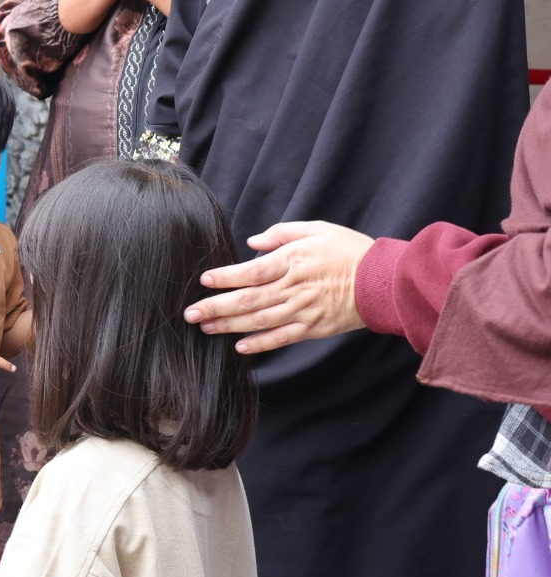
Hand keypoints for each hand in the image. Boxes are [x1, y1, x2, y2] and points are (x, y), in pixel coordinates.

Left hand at [184, 220, 375, 353]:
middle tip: (190, 313)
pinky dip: (260, 344)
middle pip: (247, 300)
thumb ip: (282, 234)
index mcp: (292, 261)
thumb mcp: (317, 230)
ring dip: (229, 325)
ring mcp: (303, 311)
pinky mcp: (314, 328)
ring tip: (205, 327)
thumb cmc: (349, 250)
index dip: (224, 277)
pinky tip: (239, 347)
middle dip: (215, 307)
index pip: (250, 272)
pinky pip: (282, 338)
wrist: (385, 281)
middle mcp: (293, 288)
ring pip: (259, 321)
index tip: (203, 280)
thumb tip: (253, 242)